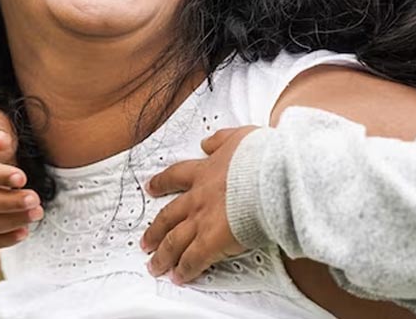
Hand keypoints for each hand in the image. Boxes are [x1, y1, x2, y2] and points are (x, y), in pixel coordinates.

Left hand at [141, 125, 257, 282]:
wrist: (270, 177)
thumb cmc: (262, 158)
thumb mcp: (239, 137)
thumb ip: (221, 140)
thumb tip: (207, 142)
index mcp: (204, 172)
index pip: (176, 176)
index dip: (161, 183)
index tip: (151, 188)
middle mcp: (197, 198)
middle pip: (168, 216)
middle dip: (155, 230)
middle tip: (145, 241)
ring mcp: (202, 221)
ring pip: (174, 241)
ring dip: (163, 255)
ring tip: (155, 266)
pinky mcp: (211, 242)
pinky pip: (193, 260)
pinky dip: (185, 270)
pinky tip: (179, 277)